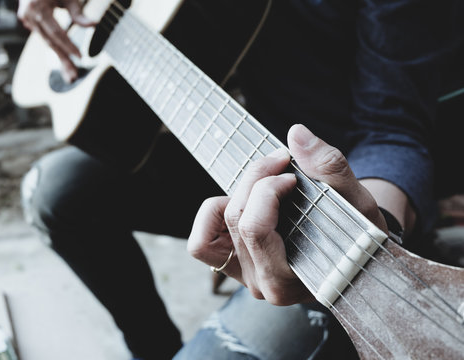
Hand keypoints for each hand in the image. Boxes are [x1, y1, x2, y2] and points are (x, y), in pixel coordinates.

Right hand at [17, 0, 95, 81]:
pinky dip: (55, 47)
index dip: (69, 45)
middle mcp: (29, 15)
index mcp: (37, 7)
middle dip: (63, 59)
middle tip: (73, 75)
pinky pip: (44, 37)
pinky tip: (64, 60)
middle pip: (50, 41)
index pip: (56, 32)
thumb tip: (94, 24)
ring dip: (59, 57)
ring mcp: (27, 19)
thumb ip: (78, 13)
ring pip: (47, 42)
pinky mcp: (29, 21)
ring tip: (71, 72)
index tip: (80, 56)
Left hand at [188, 124, 387, 305]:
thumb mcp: (356, 201)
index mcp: (289, 280)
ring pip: (216, 224)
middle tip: (282, 161)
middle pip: (236, 218)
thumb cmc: (357, 233)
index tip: (291, 173)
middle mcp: (262, 283)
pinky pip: (201, 242)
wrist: (356, 256)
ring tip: (266, 183)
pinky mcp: (233, 266)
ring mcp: (244, 276)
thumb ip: (329, 168)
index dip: (268, 188)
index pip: (255, 228)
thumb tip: (296, 134)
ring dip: (237, 192)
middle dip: (257, 178)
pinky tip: (242, 201)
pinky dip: (213, 214)